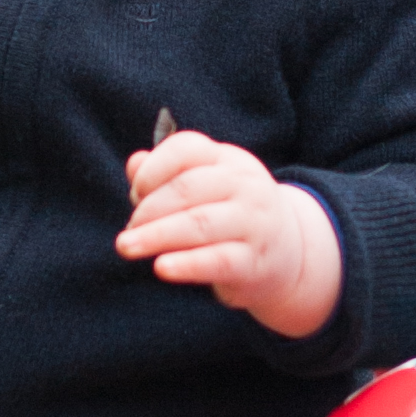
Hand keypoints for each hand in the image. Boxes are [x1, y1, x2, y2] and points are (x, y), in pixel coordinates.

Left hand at [116, 129, 342, 337]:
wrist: (289, 252)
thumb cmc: (230, 214)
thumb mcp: (206, 185)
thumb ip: (168, 174)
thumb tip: (134, 163)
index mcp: (229, 160)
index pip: (187, 149)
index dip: (152, 170)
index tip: (135, 194)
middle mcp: (245, 186)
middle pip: (188, 189)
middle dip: (149, 209)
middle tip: (126, 232)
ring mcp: (253, 223)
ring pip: (199, 224)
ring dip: (157, 235)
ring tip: (127, 246)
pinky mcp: (254, 261)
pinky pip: (218, 260)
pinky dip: (187, 265)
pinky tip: (162, 267)